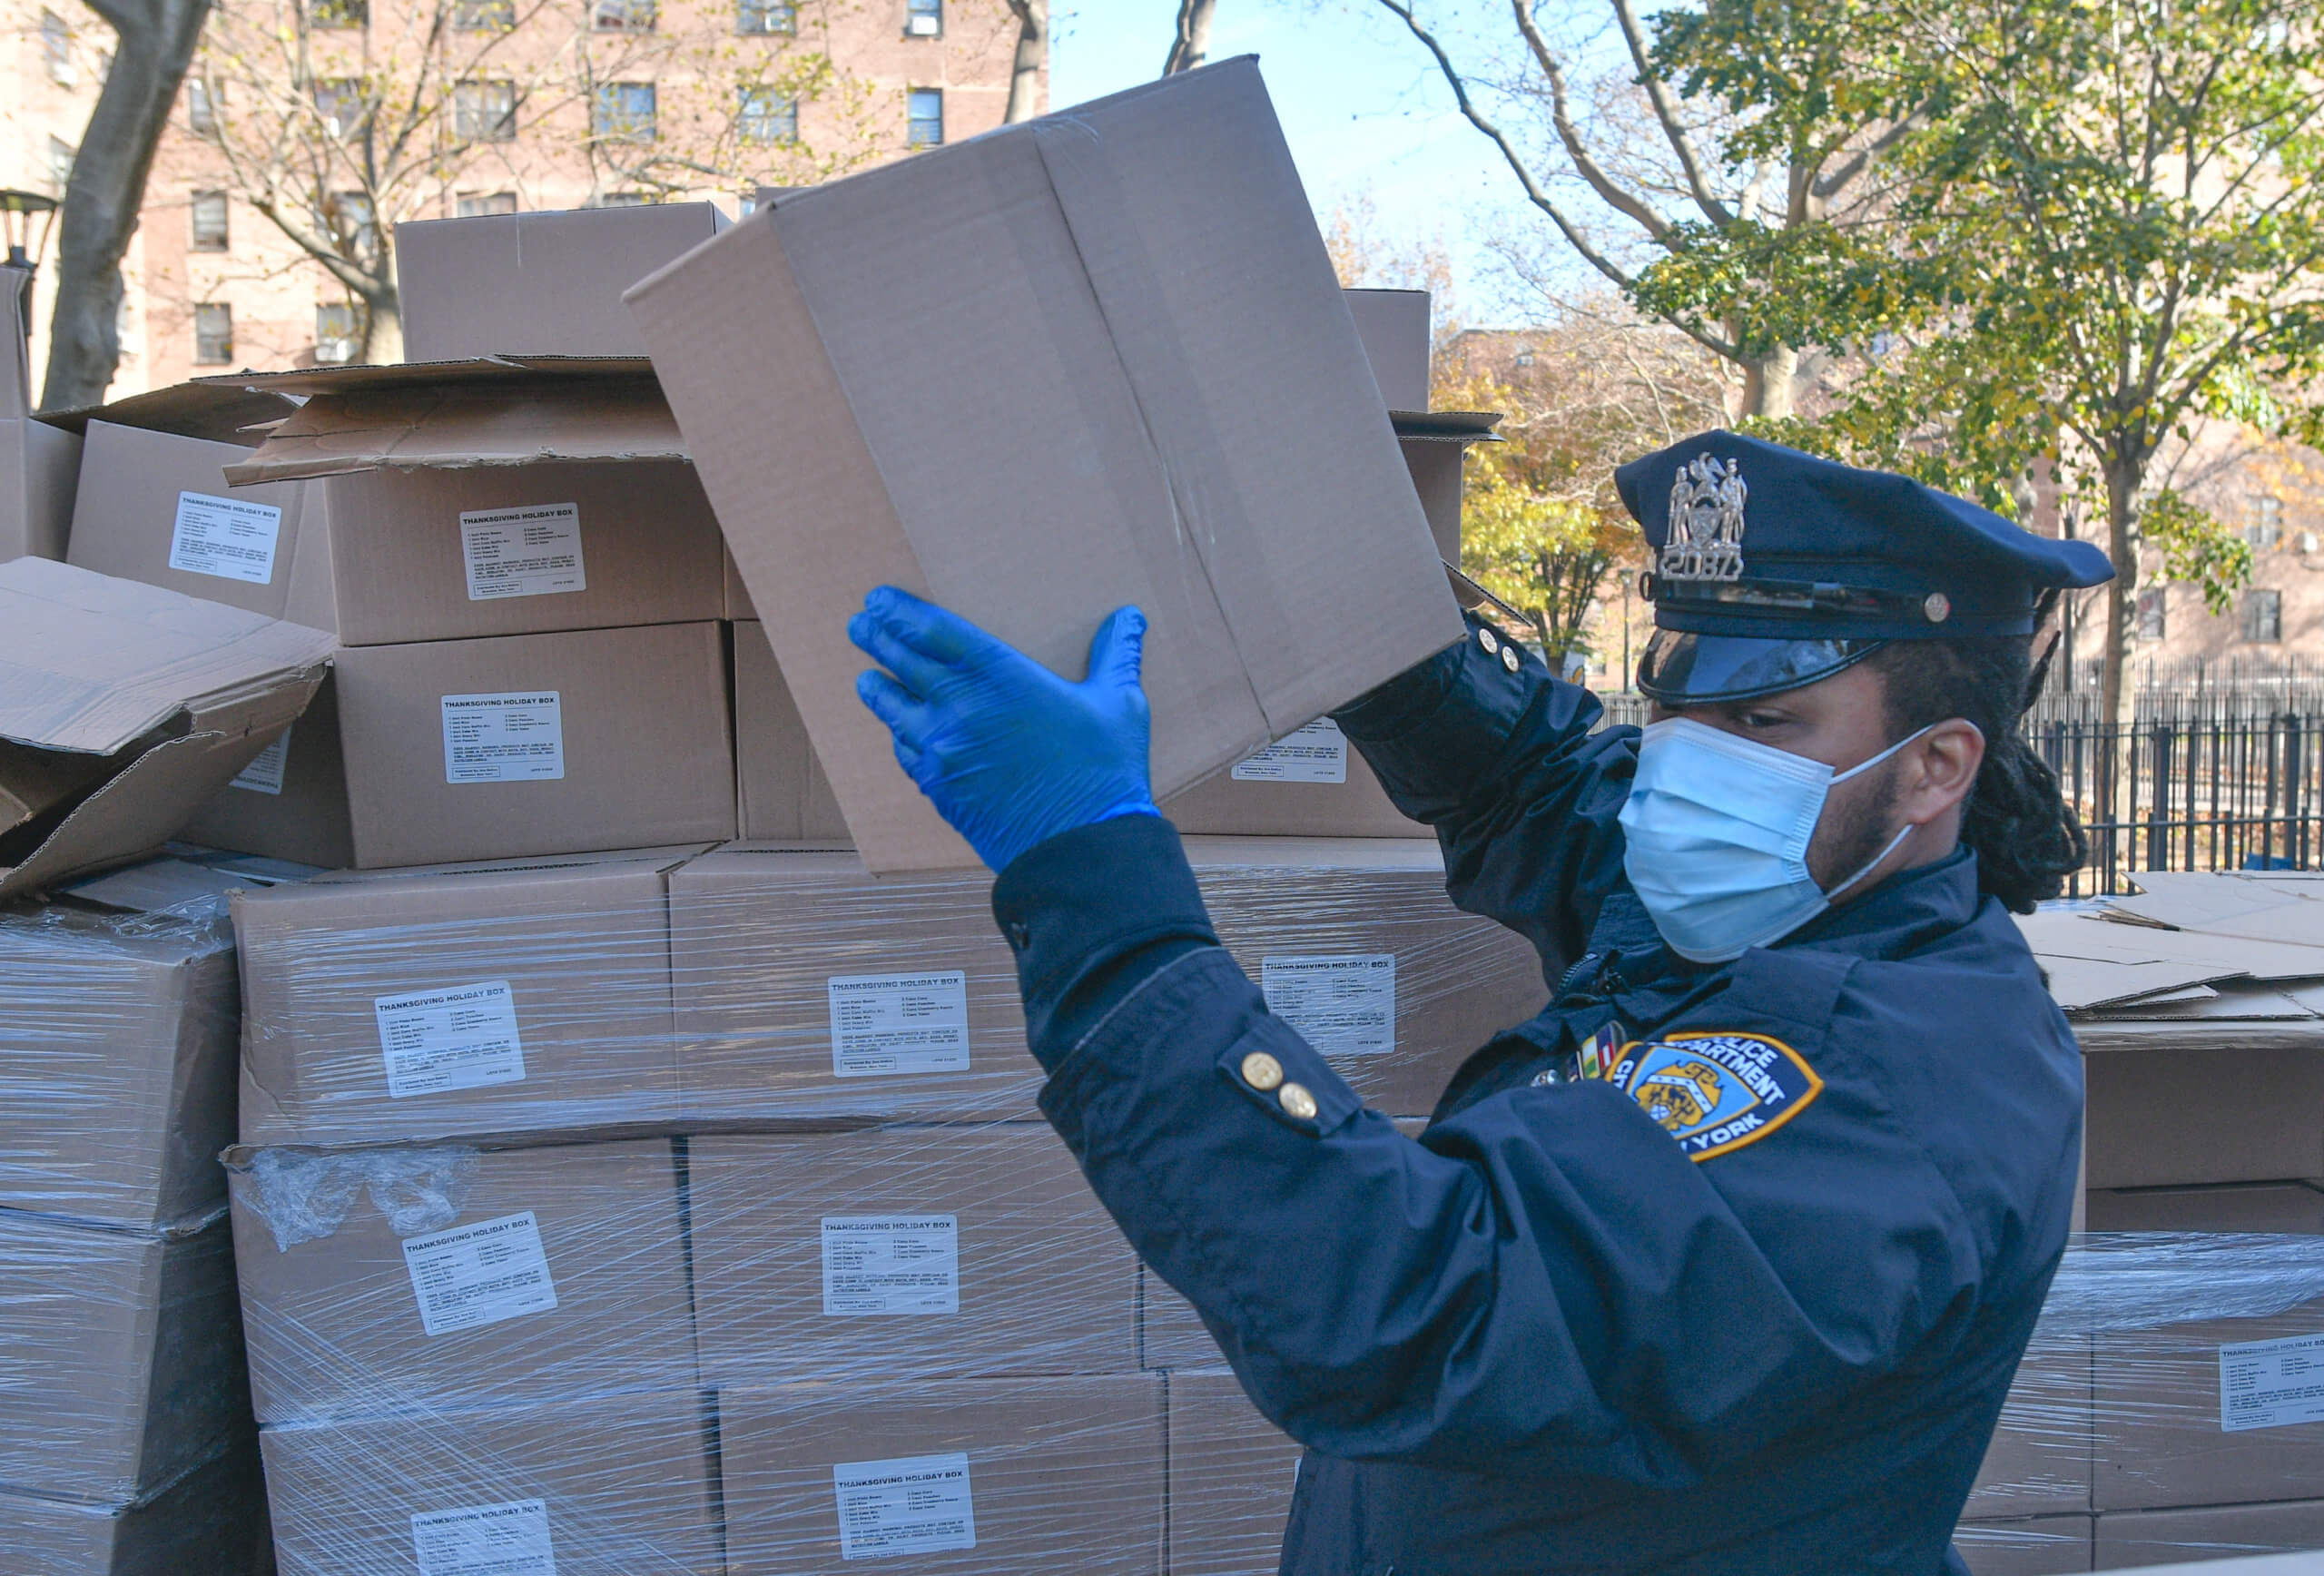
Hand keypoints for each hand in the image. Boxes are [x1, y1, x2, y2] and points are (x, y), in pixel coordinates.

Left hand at [849, 586, 1158, 872]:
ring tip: (868, 678)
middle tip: (860, 625)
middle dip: (876, 639)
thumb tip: (1130, 616)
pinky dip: (899, 737)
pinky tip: (900, 733)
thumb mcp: (1120, 704)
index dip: (899, 611)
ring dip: (877, 689)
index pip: (932, 630)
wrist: (1081, 847)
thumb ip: (1117, 654)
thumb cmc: (1104, 773)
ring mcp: (943, 750)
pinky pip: (907, 754)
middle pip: (901, 663)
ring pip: (893, 710)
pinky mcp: (940, 788)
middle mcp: (961, 707)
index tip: (878, 600)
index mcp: (1001, 676)